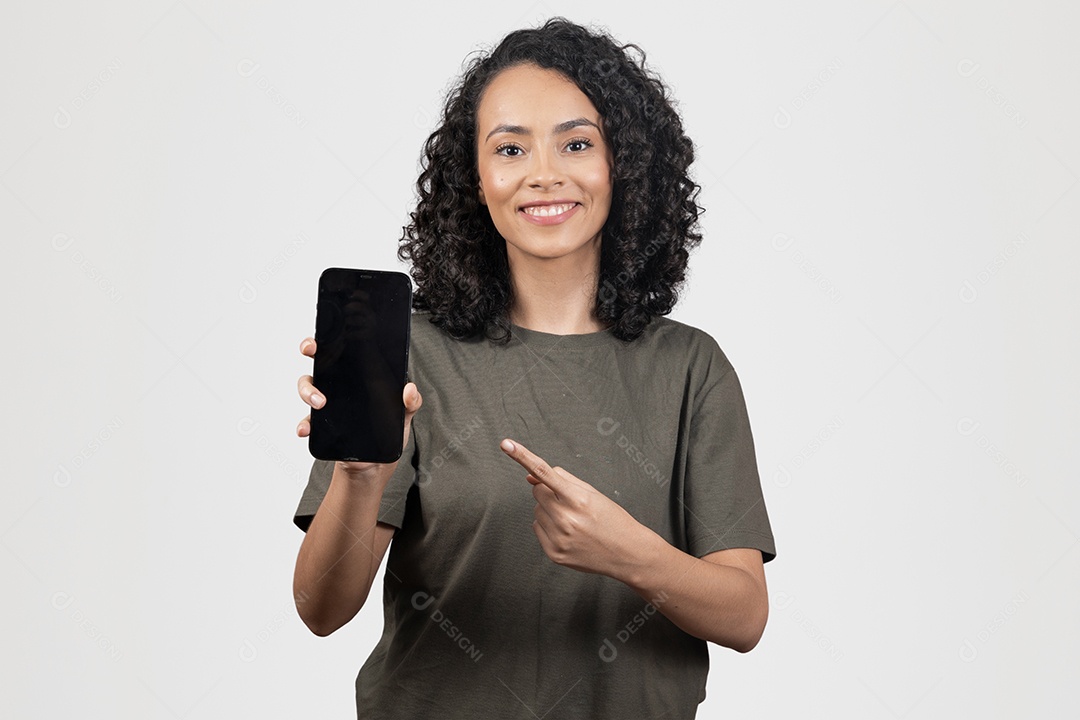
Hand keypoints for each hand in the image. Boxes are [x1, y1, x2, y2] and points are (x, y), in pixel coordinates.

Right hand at [296, 337, 421, 477]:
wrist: (374, 465)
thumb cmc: (387, 434)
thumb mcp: (403, 416)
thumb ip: (410, 403)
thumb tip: (409, 389)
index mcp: (360, 376)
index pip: (345, 349)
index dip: (335, 335)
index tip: (332, 328)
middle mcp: (341, 386)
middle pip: (320, 359)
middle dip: (310, 348)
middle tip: (311, 350)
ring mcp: (328, 403)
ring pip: (308, 386)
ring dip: (308, 390)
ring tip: (320, 403)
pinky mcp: (321, 424)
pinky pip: (306, 418)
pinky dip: (303, 422)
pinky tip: (305, 428)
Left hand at [499, 438, 652, 579]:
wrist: (627, 553)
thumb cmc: (612, 519)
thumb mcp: (593, 493)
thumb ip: (562, 479)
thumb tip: (530, 476)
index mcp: (578, 499)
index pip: (544, 472)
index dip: (522, 456)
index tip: (506, 444)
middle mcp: (566, 519)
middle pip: (537, 491)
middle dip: (548, 491)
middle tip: (569, 502)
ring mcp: (559, 538)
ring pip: (536, 510)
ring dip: (549, 510)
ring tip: (573, 520)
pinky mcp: (554, 553)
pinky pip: (537, 528)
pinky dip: (548, 526)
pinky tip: (568, 532)